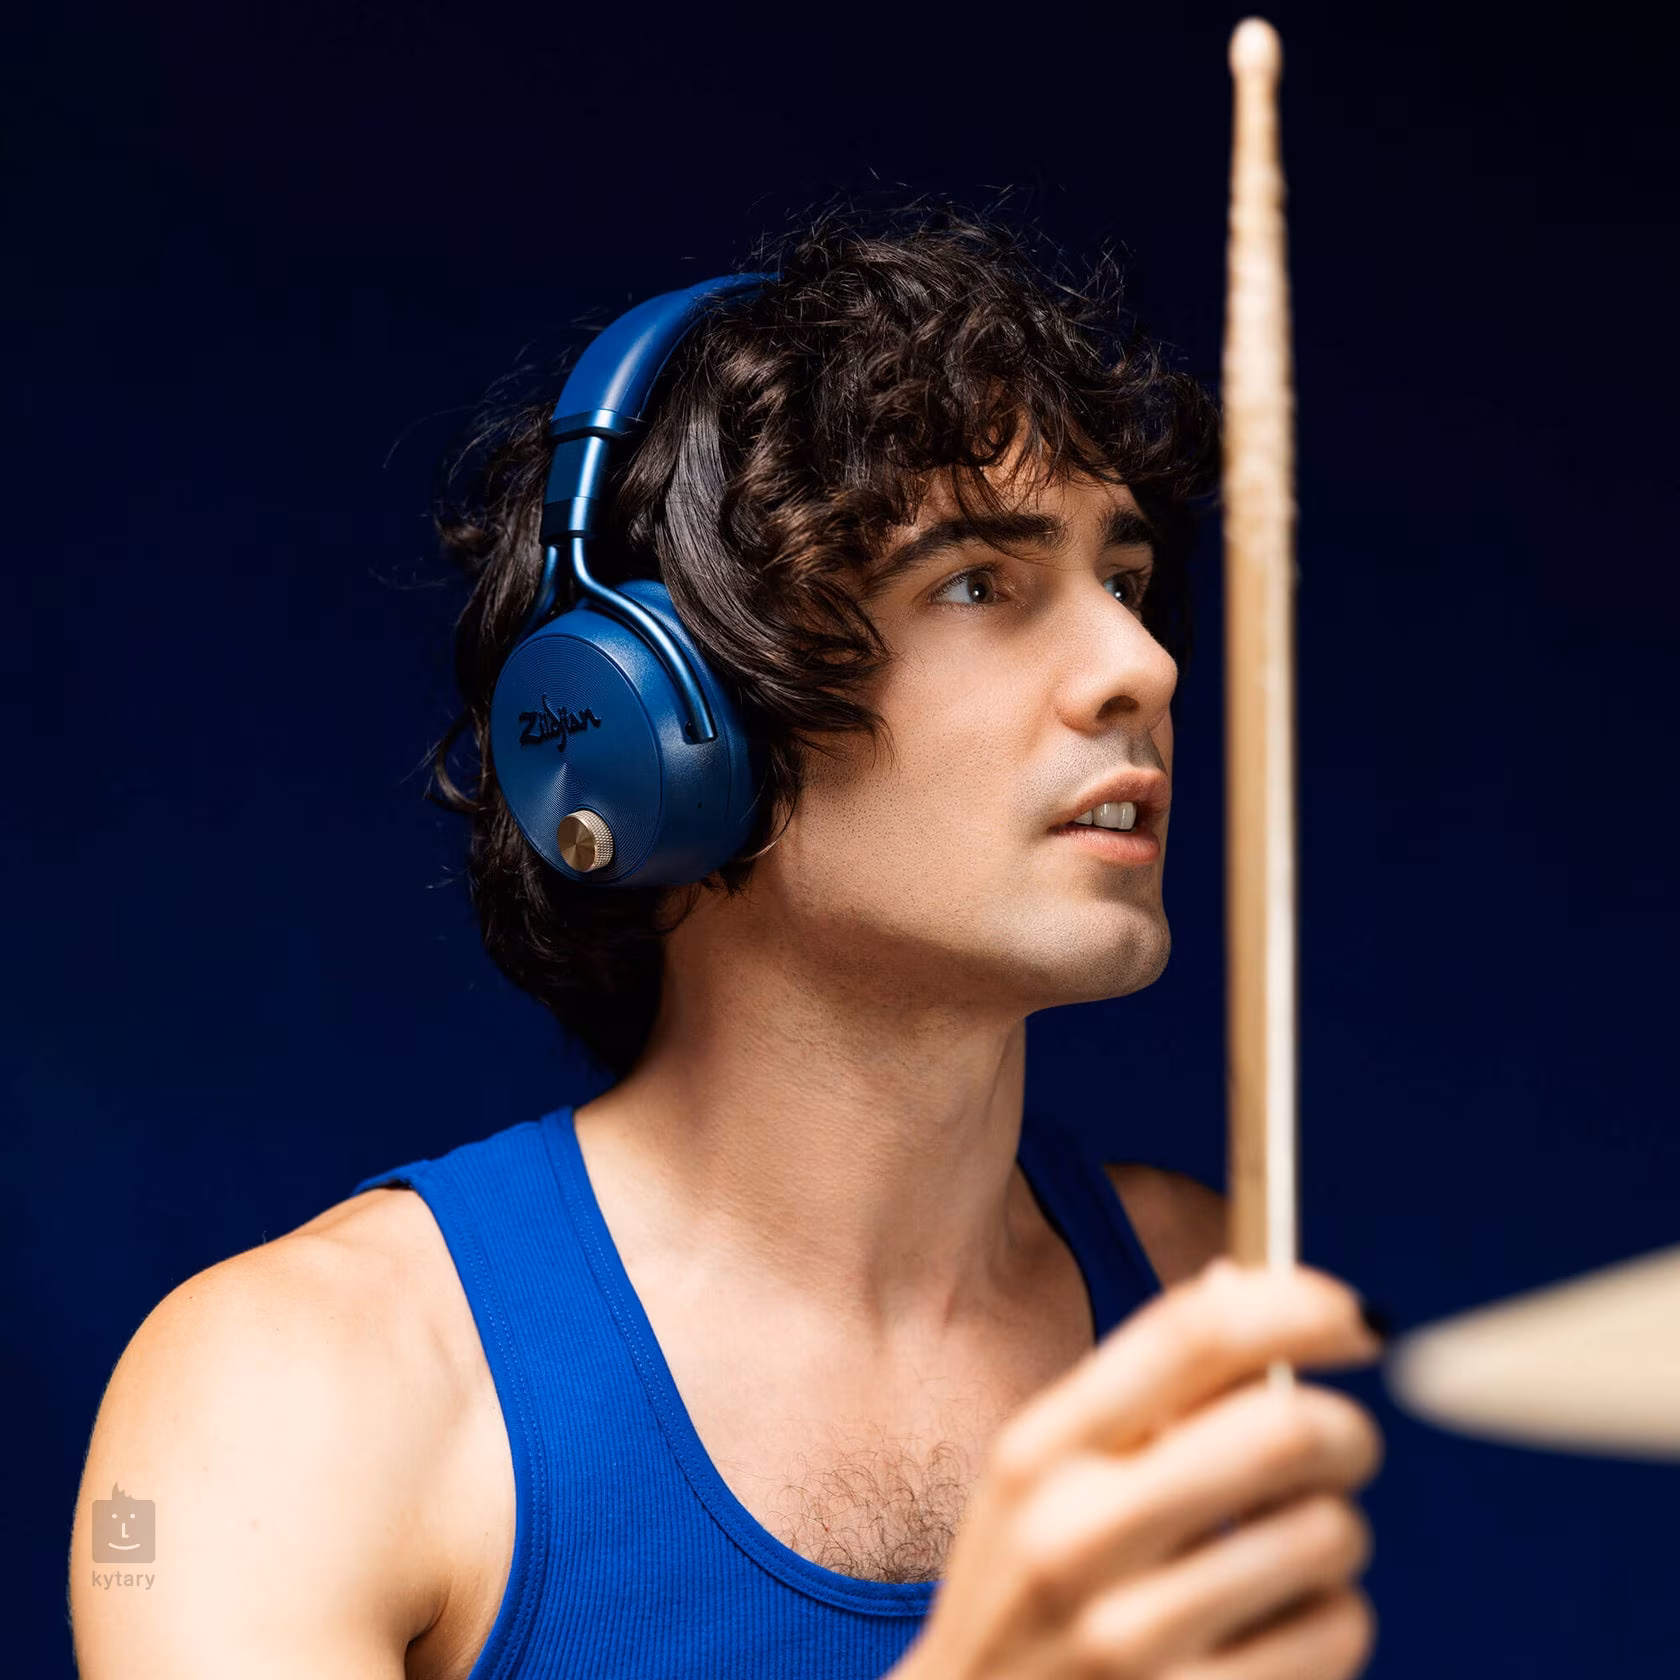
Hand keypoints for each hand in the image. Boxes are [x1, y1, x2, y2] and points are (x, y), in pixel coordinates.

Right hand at [896, 1258, 1384, 1679]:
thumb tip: (1247, 1283)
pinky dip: (1329, 1619)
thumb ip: (1139, 1389)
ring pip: (1328, 1534)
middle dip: (1344, 1428)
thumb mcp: (1044, 1475)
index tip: (1355, 1317)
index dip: (1296, 1307)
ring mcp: (1134, 1639)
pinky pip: (1336, 1633)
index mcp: (1040, 1451)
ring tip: (1284, 1551)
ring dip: (1333, 1533)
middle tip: (1342, 1441)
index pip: (1190, 1335)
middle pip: (1284, 1427)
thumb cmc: (1025, 1589)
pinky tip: (1271, 1627)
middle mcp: (1078, 1536)